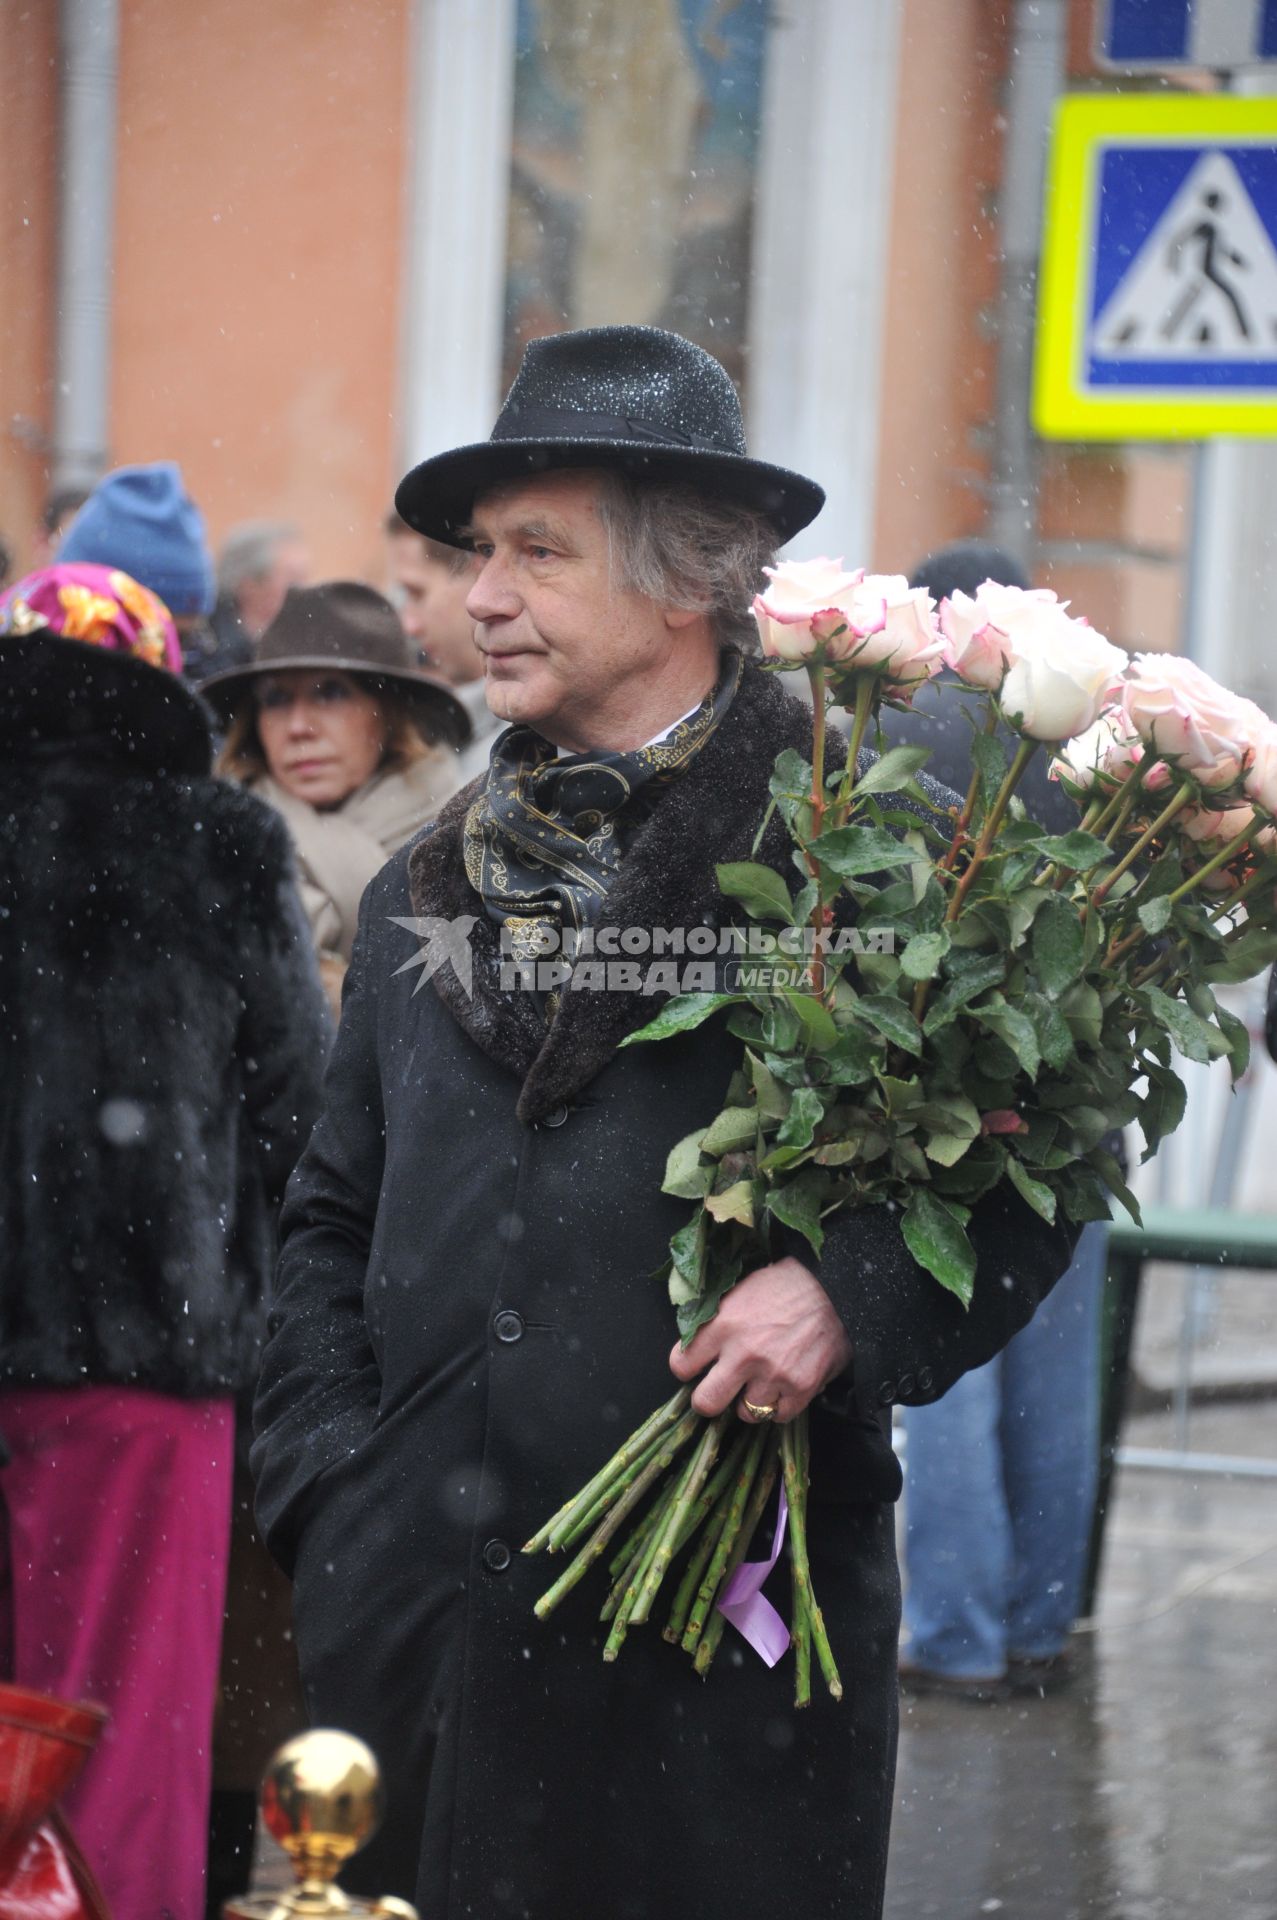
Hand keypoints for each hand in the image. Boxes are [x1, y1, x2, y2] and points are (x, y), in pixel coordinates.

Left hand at [668, 1257, 853, 1424]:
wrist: (837, 1289)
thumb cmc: (786, 1284)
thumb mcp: (742, 1289)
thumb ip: (717, 1318)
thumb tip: (696, 1342)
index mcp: (723, 1324)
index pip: (681, 1365)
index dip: (688, 1367)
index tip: (696, 1366)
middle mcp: (744, 1353)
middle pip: (706, 1403)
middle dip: (709, 1398)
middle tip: (718, 1389)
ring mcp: (773, 1375)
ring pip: (745, 1413)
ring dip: (750, 1400)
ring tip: (760, 1383)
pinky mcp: (801, 1389)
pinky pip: (778, 1416)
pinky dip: (780, 1405)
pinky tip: (783, 1386)